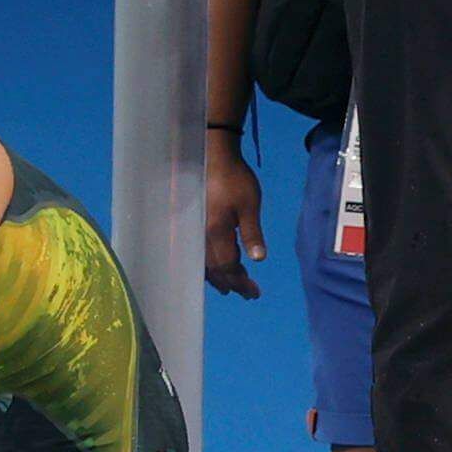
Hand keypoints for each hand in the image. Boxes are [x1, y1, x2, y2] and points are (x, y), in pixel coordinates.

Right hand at [204, 141, 264, 298]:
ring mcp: (195, 231)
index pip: (228, 266)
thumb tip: (258, 259)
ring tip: (229, 287)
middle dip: (231, 283)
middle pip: (215, 269)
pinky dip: (208, 266)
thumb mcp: (250, 205)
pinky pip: (199, 254)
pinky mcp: (194, 225)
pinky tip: (214, 267)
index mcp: (216, 233)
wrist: (213, 157)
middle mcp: (202, 237)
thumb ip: (252, 233)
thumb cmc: (235, 180)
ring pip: (204, 264)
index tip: (255, 292)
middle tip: (247, 294)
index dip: (241, 282)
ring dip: (218, 277)